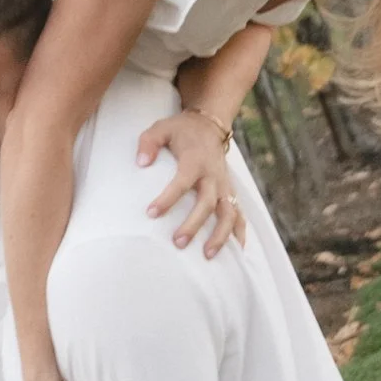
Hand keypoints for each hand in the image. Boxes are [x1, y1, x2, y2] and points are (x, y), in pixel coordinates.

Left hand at [136, 106, 246, 256]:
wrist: (210, 125)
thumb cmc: (181, 130)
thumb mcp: (161, 128)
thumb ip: (148, 143)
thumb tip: (141, 163)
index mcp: (195, 160)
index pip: (181, 182)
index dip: (167, 199)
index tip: (151, 213)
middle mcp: (213, 175)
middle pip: (207, 204)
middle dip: (194, 225)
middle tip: (178, 243)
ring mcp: (224, 185)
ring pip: (228, 213)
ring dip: (220, 235)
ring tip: (207, 255)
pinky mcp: (230, 192)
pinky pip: (239, 214)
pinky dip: (240, 233)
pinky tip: (237, 252)